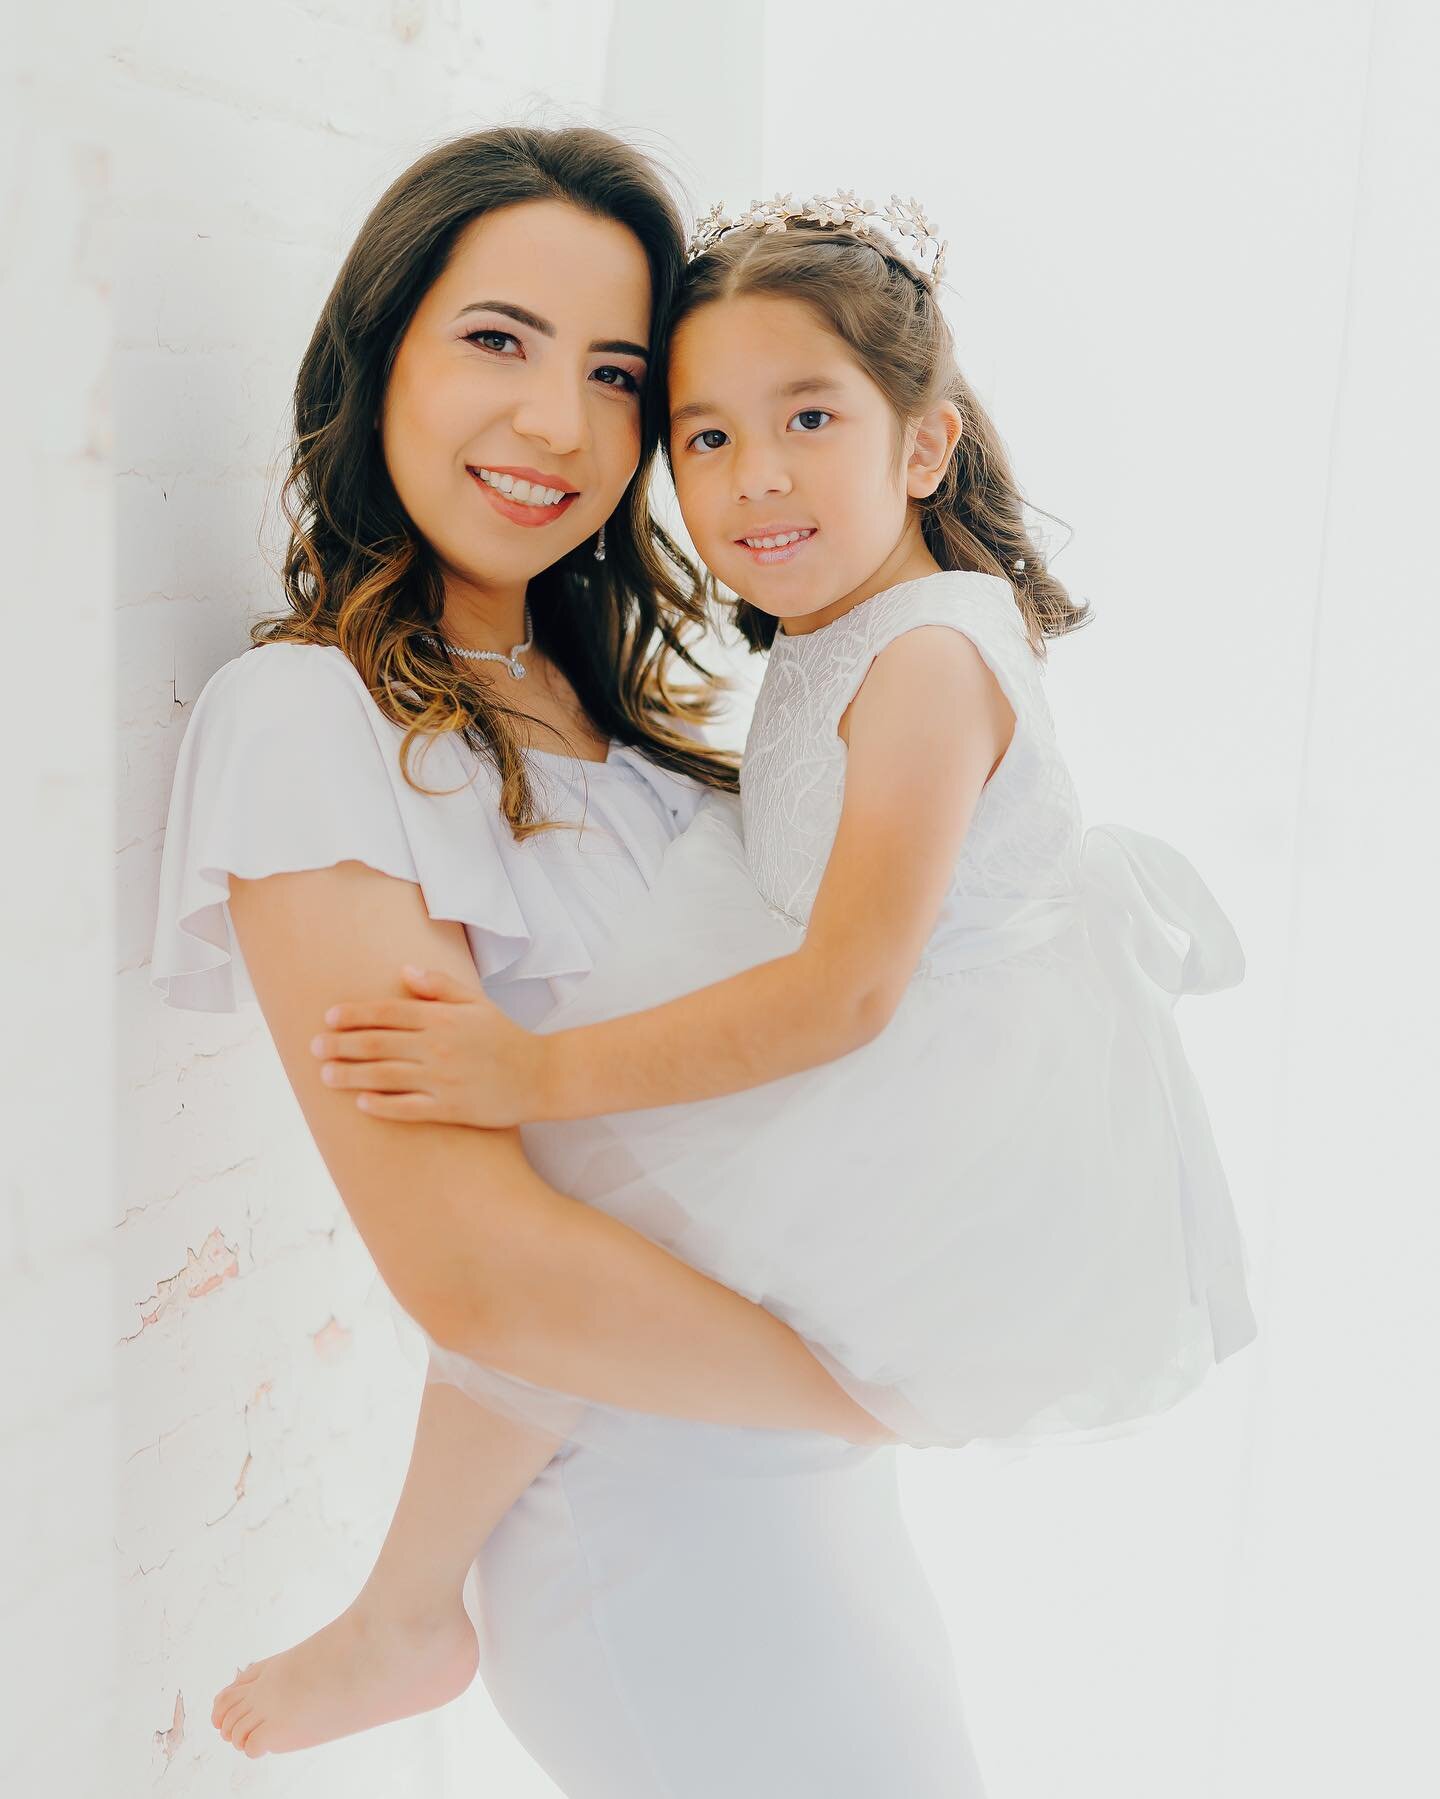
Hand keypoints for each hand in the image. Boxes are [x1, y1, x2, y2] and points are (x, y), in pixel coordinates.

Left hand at [309, 966, 546, 1127]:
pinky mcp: (451, 1108)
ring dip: (350, 1075)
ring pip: (385, 1076)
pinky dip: (383, 1105)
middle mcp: (438, 1046)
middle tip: (313, 1048)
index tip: (328, 1018)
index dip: (355, 1014)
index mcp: (442, 1018)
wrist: (541, 1076)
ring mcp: (443, 1079)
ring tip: (325, 1075)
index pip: (388, 1012)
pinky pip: (409, 1108)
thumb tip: (405, 971)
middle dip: (341, 1044)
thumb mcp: (477, 1002)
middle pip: (378, 1043)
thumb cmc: (506, 1037)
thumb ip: (440, 986)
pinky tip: (361, 1103)